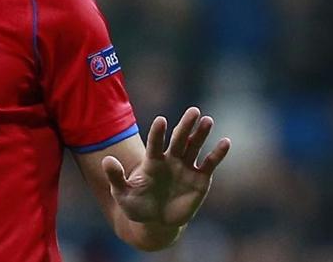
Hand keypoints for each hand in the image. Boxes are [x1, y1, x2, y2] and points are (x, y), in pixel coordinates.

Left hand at [101, 107, 230, 226]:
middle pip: (178, 139)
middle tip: (193, 110)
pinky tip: (225, 142)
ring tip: (207, 120)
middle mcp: (170, 160)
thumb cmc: (136, 205)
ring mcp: (186, 168)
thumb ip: (115, 177)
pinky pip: (209, 164)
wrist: (155, 222)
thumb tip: (106, 160)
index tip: (161, 120)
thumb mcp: (122, 194)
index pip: (155, 143)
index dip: (158, 133)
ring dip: (201, 134)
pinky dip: (217, 154)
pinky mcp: (200, 179)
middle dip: (185, 126)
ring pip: (194, 147)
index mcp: (152, 161)